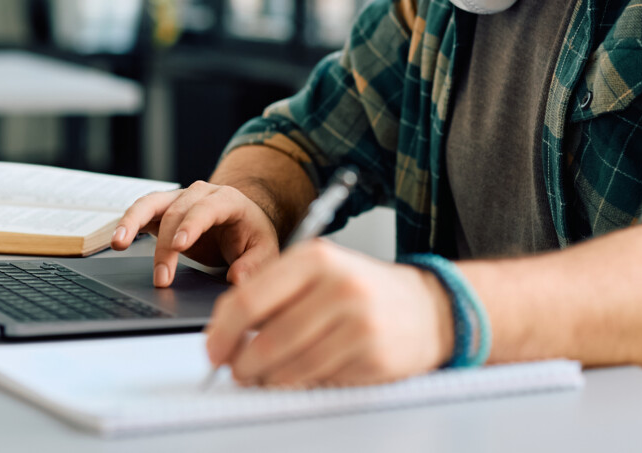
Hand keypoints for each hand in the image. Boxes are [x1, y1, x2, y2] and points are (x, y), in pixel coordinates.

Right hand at [109, 181, 281, 286]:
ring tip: (119, 243)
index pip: (207, 208)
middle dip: (165, 246)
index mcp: (228, 200)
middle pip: (176, 212)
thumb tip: (238, 279)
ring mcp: (179, 198)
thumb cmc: (252, 236)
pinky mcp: (164, 209)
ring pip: (151, 203)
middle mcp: (200, 193)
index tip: (179, 245)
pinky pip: (142, 211)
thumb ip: (255, 264)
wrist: (242, 222)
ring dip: (133, 222)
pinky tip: (118, 239)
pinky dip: (128, 223)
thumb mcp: (265, 251)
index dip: (191, 224)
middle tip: (162, 278)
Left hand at [205, 239, 454, 387]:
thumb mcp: (320, 272)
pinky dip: (299, 383)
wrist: (429, 308)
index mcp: (316, 258)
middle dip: (241, 363)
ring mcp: (358, 322)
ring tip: (262, 376)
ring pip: (290, 366)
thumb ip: (274, 292)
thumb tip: (225, 329)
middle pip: (265, 339)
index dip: (222, 331)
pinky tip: (299, 375)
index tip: (213, 349)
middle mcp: (338, 286)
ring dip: (266, 379)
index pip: (249, 299)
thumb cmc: (364, 291)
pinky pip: (318, 379)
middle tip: (235, 370)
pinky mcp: (373, 355)